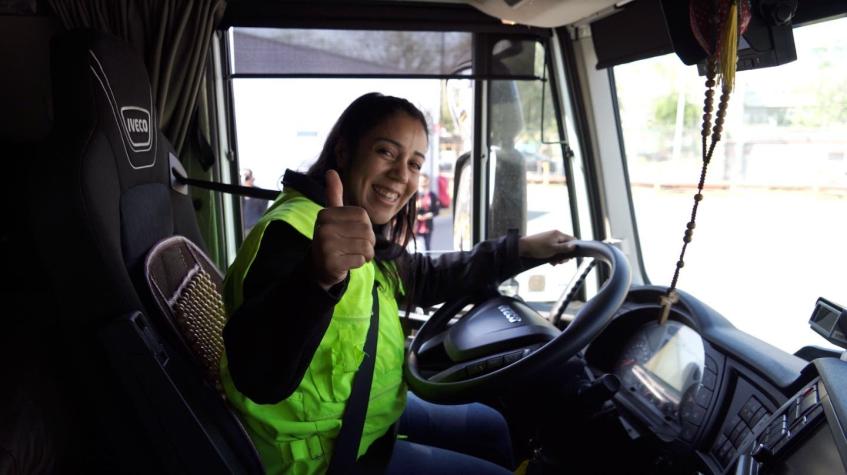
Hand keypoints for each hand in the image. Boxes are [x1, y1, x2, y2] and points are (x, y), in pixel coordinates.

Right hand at [312, 170, 375, 289]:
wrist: (319, 268)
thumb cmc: (331, 239)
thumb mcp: (331, 216)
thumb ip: (333, 195)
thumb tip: (331, 171)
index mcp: (325, 214)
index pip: (363, 216)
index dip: (366, 227)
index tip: (354, 233)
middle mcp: (323, 228)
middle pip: (366, 231)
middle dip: (368, 242)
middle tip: (355, 247)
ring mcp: (326, 246)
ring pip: (366, 247)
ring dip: (365, 254)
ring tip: (353, 254)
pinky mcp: (331, 263)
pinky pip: (360, 260)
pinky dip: (358, 263)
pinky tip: (347, 263)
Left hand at [518, 230, 575, 264]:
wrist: (523, 247)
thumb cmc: (538, 247)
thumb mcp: (553, 249)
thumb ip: (564, 248)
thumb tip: (575, 246)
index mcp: (558, 234)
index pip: (572, 240)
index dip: (573, 248)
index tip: (571, 257)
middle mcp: (555, 236)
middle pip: (565, 246)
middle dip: (564, 255)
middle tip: (561, 262)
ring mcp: (550, 240)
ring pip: (559, 250)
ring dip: (558, 257)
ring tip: (554, 263)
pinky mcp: (545, 245)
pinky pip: (553, 251)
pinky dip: (553, 256)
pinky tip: (550, 262)